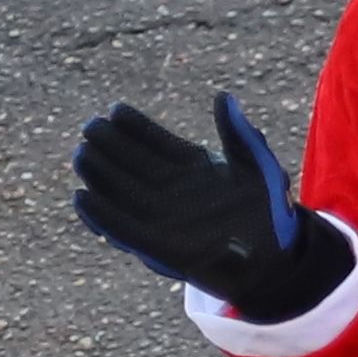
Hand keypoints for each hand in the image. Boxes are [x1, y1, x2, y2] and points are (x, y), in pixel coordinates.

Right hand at [70, 95, 352, 319]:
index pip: (156, 141)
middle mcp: (172, 190)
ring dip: (100, 176)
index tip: (115, 109)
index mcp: (193, 167)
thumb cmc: (269, 211)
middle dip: (110, 146)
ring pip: (122, 193)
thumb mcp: (259, 167)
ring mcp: (164, 218)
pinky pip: (123, 229)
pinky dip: (102, 217)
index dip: (135, 127)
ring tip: (81, 155)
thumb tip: (223, 97)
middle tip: (90, 128)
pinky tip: (82, 199)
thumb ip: (239, 135)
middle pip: (132, 164)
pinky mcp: (158, 248)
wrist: (276, 260)